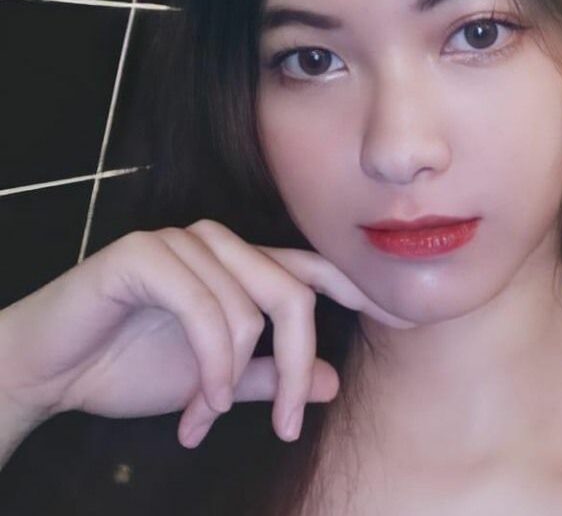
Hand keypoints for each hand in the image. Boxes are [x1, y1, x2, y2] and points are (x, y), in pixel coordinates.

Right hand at [0, 219, 413, 448]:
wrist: (49, 369)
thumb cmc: (131, 366)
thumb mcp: (217, 382)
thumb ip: (272, 377)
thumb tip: (336, 384)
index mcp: (241, 265)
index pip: (316, 270)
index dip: (365, 291)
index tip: (406, 320)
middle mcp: (219, 244)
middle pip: (295, 295)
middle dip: (299, 367)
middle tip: (288, 426)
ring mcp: (183, 243)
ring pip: (251, 308)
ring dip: (236, 378)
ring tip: (206, 414)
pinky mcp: (146, 255)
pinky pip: (207, 309)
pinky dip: (210, 367)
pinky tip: (197, 405)